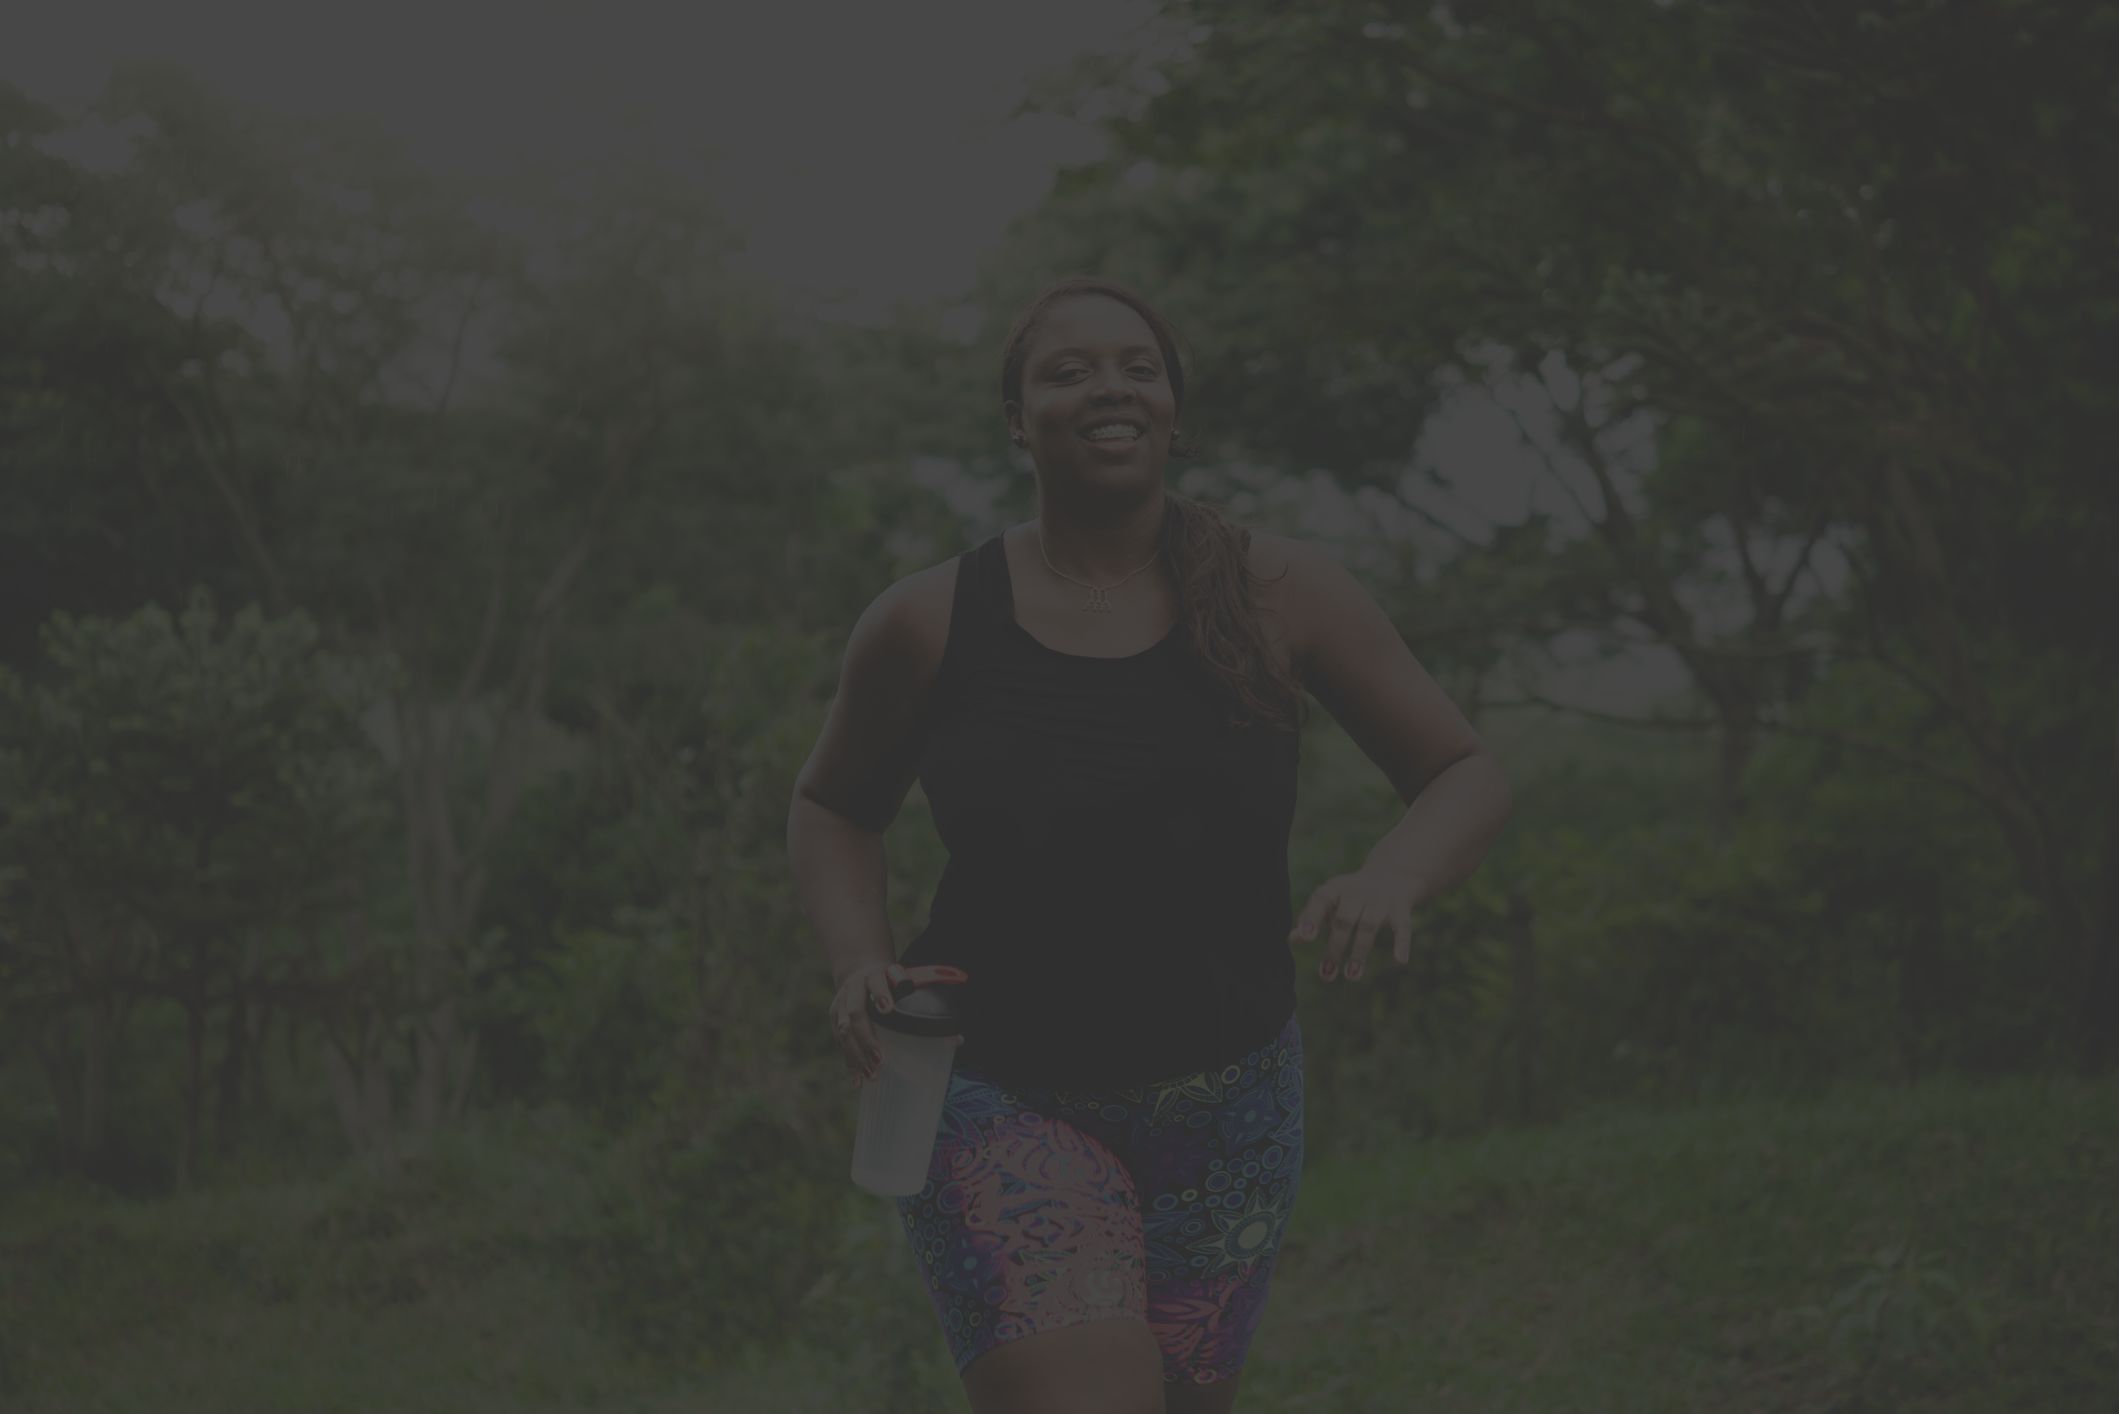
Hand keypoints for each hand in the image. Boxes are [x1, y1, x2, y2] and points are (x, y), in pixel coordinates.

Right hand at [830, 962, 968, 1085]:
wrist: (860, 969)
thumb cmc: (892, 981)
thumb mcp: (909, 983)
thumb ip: (929, 1006)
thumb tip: (957, 1041)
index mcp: (875, 975)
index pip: (877, 983)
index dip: (881, 994)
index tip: (888, 1008)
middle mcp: (854, 988)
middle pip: (856, 1012)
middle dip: (867, 1037)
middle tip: (882, 1058)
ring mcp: (841, 1003)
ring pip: (844, 1030)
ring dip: (857, 1054)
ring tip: (873, 1074)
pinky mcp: (834, 1017)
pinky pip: (840, 1042)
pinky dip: (849, 1063)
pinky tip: (857, 1081)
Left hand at [1287, 867, 1419, 983]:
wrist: (1393, 875)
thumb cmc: (1352, 896)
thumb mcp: (1332, 902)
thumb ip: (1312, 918)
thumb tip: (1292, 939)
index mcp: (1335, 889)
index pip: (1321, 900)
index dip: (1312, 917)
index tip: (1305, 938)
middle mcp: (1357, 892)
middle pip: (1344, 920)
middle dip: (1335, 948)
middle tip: (1326, 975)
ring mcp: (1380, 900)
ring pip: (1369, 926)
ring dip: (1360, 952)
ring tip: (1351, 976)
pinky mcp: (1400, 909)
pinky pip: (1402, 926)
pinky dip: (1402, 943)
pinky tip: (1400, 960)